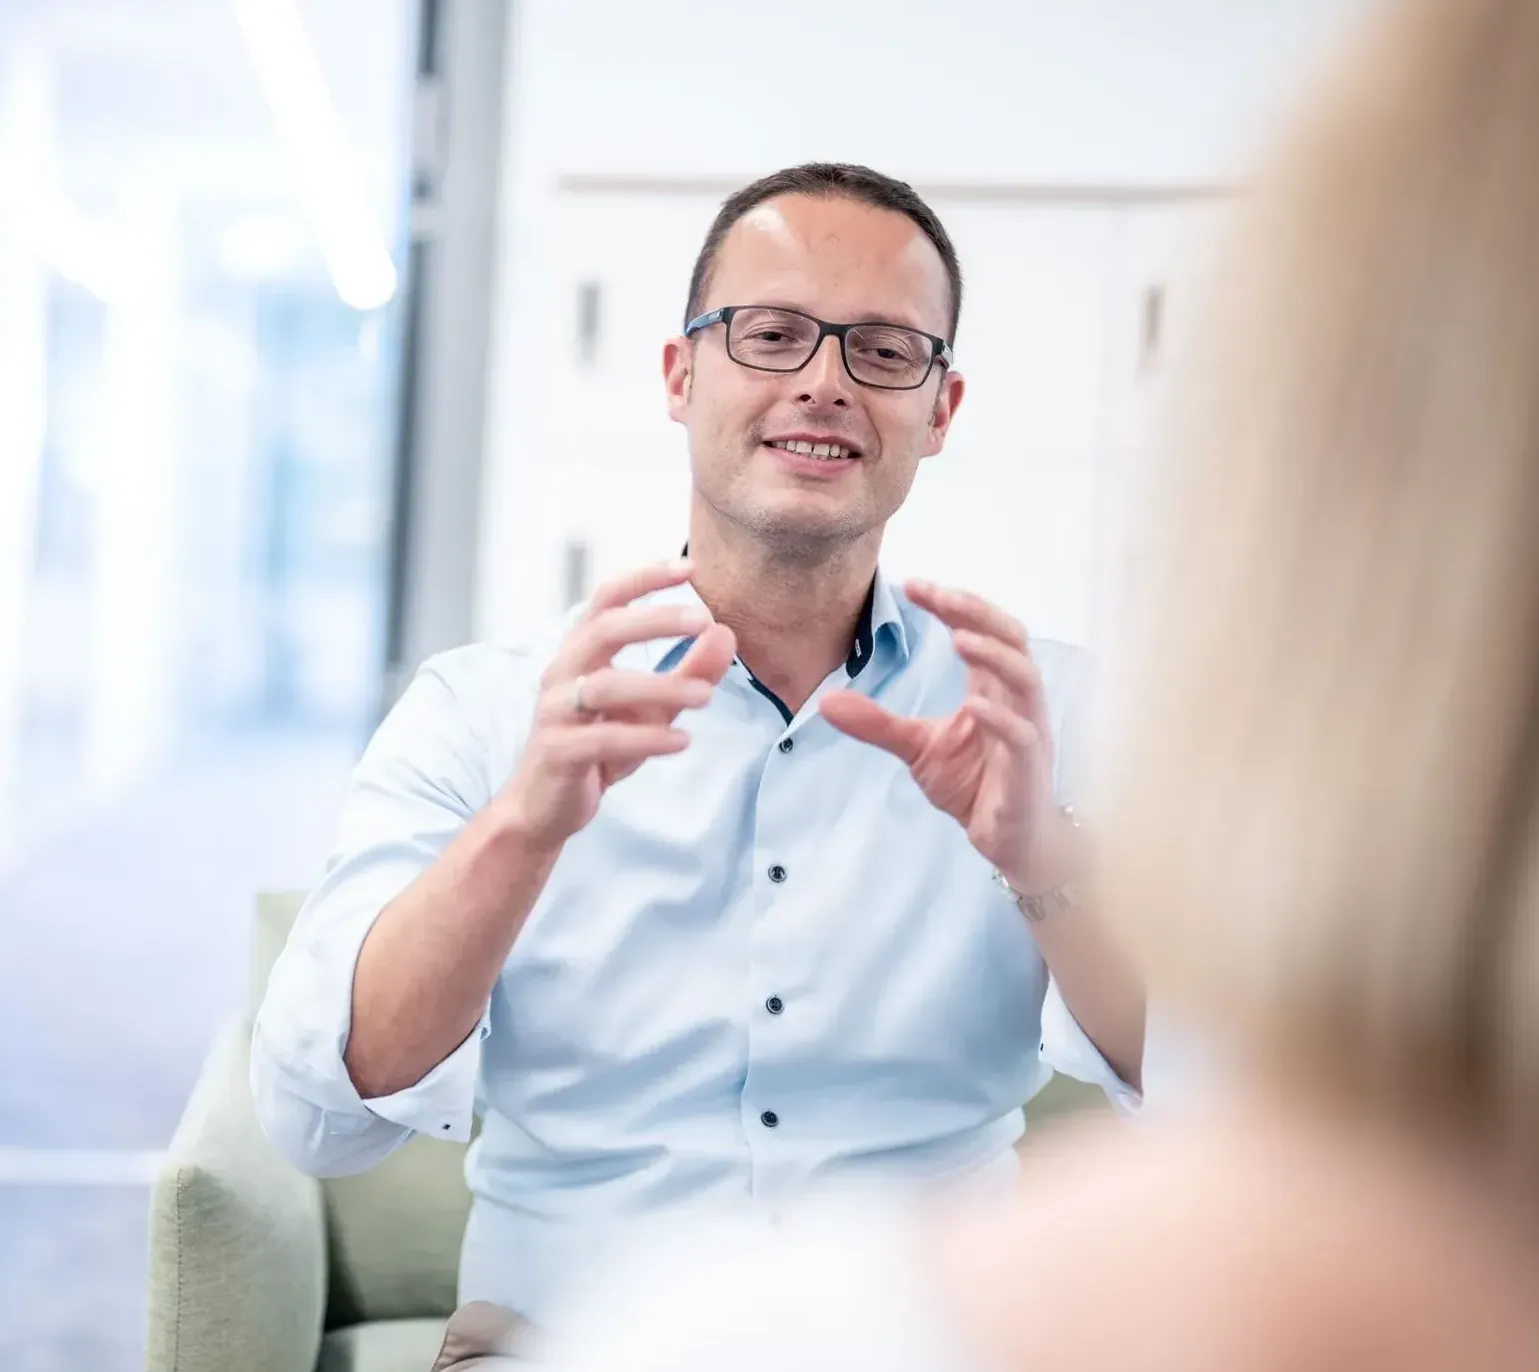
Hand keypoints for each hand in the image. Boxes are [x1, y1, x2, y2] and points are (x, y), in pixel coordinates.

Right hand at [498, 559, 735, 852]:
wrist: (545, 809)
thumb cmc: (597, 749)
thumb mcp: (653, 709)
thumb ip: (688, 673)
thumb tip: (725, 632)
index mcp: (581, 653)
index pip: (606, 600)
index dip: (643, 579)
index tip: (687, 567)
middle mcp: (562, 673)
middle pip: (602, 629)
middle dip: (654, 620)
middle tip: (702, 620)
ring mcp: (555, 712)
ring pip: (606, 686)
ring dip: (660, 686)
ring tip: (706, 696)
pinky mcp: (557, 752)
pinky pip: (602, 739)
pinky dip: (645, 737)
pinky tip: (682, 740)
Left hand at [819, 579, 1070, 892]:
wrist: (1008, 839)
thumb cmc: (974, 784)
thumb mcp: (917, 747)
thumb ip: (877, 723)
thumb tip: (825, 702)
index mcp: (992, 687)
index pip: (979, 629)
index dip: (951, 604)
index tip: (911, 585)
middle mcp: (1016, 699)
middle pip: (1010, 638)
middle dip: (976, 611)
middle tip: (938, 593)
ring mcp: (1028, 731)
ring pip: (1026, 678)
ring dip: (995, 655)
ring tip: (960, 638)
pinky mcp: (1029, 769)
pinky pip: (1023, 736)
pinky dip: (1001, 719)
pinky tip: (974, 707)